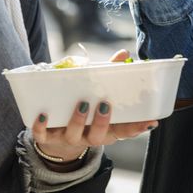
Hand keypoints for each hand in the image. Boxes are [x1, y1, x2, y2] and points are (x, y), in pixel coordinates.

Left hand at [31, 50, 156, 163]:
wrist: (56, 139)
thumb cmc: (85, 113)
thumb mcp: (98, 97)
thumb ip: (110, 77)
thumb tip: (123, 53)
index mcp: (105, 130)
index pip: (124, 131)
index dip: (136, 128)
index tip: (150, 121)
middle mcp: (89, 137)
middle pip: (99, 136)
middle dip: (102, 122)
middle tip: (104, 106)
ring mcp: (68, 138)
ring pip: (74, 135)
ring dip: (78, 121)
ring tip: (81, 105)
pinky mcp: (47, 138)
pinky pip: (43, 135)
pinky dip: (41, 126)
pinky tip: (43, 115)